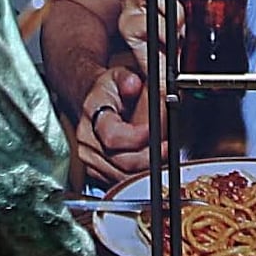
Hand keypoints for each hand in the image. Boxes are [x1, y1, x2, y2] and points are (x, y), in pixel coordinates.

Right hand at [68, 57, 153, 185]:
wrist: (94, 101)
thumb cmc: (110, 90)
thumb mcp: (121, 75)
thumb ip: (128, 78)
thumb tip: (133, 83)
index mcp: (92, 112)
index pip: (113, 136)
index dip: (137, 138)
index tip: (157, 134)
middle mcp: (87, 138)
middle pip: (121, 162)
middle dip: (149, 157)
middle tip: (168, 148)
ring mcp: (89, 157)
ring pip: (122, 176)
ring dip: (146, 169)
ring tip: (162, 154)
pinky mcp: (95, 170)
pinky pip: (120, 180)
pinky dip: (137, 175)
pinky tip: (149, 163)